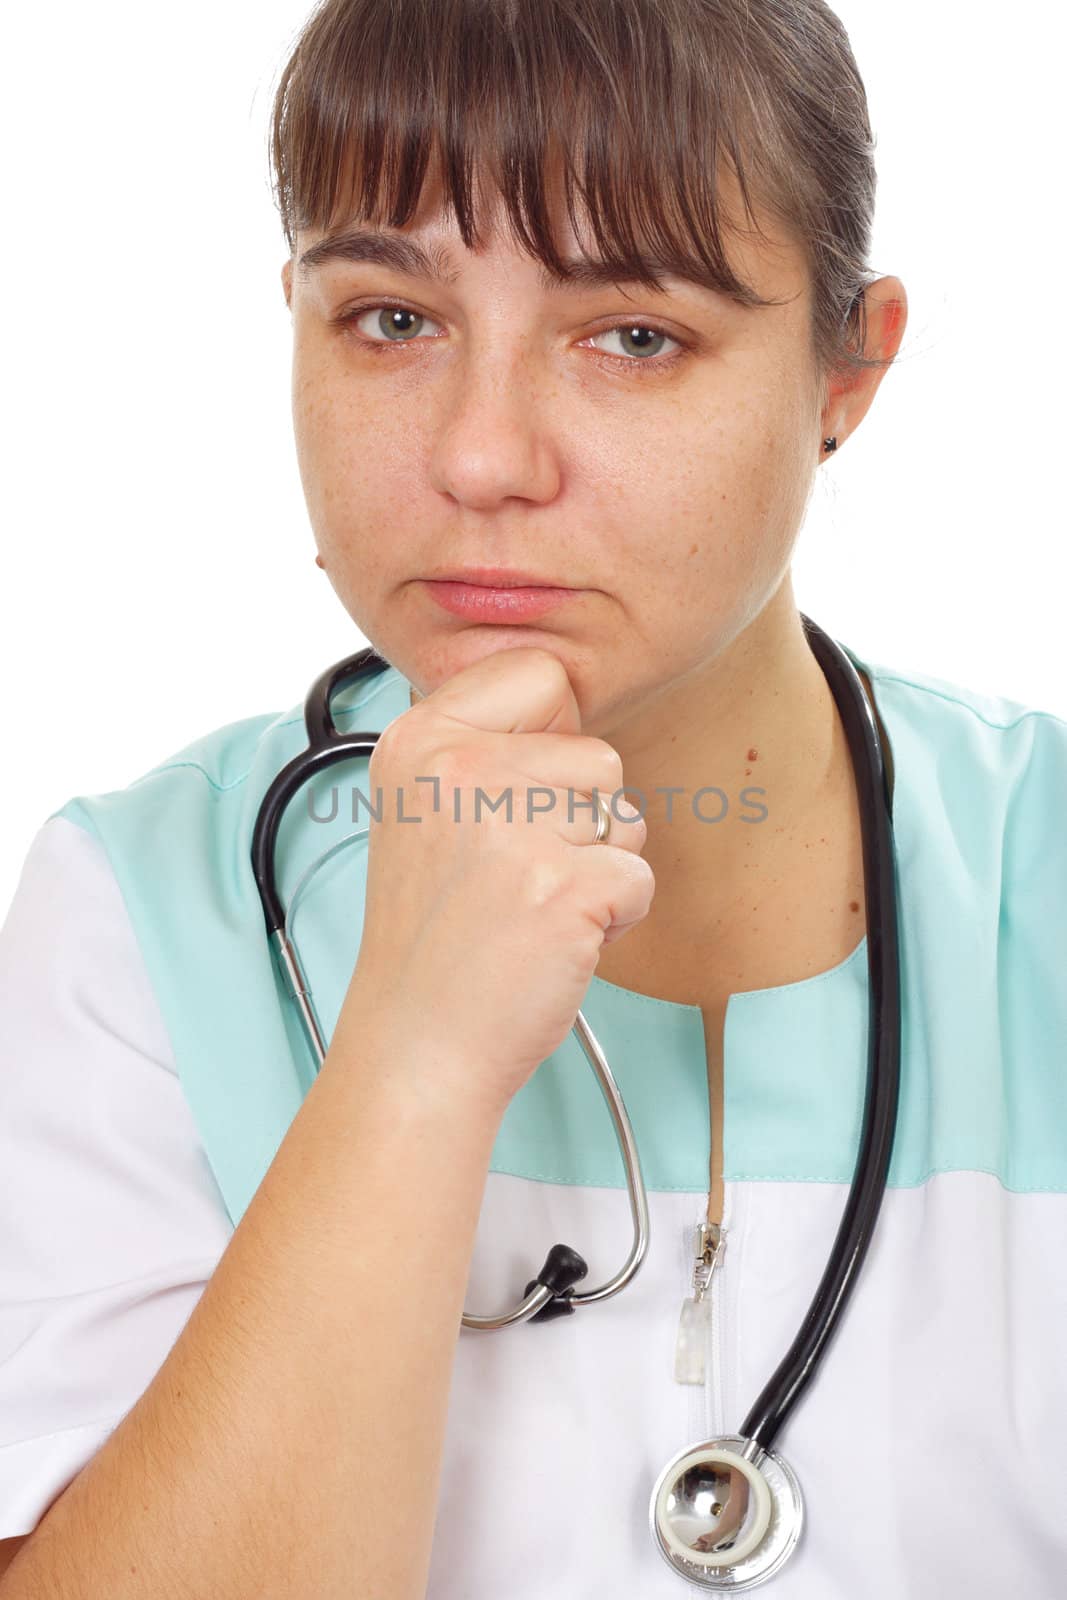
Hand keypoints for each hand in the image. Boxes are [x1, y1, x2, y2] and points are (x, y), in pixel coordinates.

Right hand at [334, 647, 653, 1118]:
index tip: (512, 797)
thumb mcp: (422, 809)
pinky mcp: (563, 887)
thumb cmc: (434, 935)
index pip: (538, 673)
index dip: (550, 737)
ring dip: (597, 867)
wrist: (418, 1043)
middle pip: (595, 752)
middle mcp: (458, 770)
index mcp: (419, 740)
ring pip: (622, 814)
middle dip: (578, 819)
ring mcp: (511, 828)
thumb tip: (568, 693)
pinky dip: (614, 918)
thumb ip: (483, 743)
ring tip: (528, 908)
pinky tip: (551, 940)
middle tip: (514, 876)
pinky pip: (638, 877)